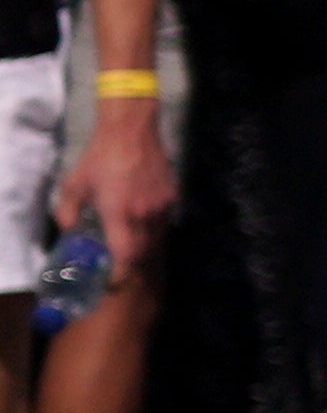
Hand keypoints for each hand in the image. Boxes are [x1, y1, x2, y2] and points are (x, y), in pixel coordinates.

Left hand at [67, 95, 171, 263]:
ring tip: (129, 240)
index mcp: (118, 213)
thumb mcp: (73, 185)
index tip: (114, 280)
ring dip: (143, 244)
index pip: (126, 254)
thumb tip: (71, 233)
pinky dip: (152, 226)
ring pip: (155, 237)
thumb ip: (68, 214)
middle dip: (131, 261)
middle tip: (118, 261)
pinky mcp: (172, 197)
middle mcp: (143, 214)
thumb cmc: (99, 158)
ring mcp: (161, 206)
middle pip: (143, 251)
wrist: (131, 131)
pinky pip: (163, 220)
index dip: (121, 272)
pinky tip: (141, 217)